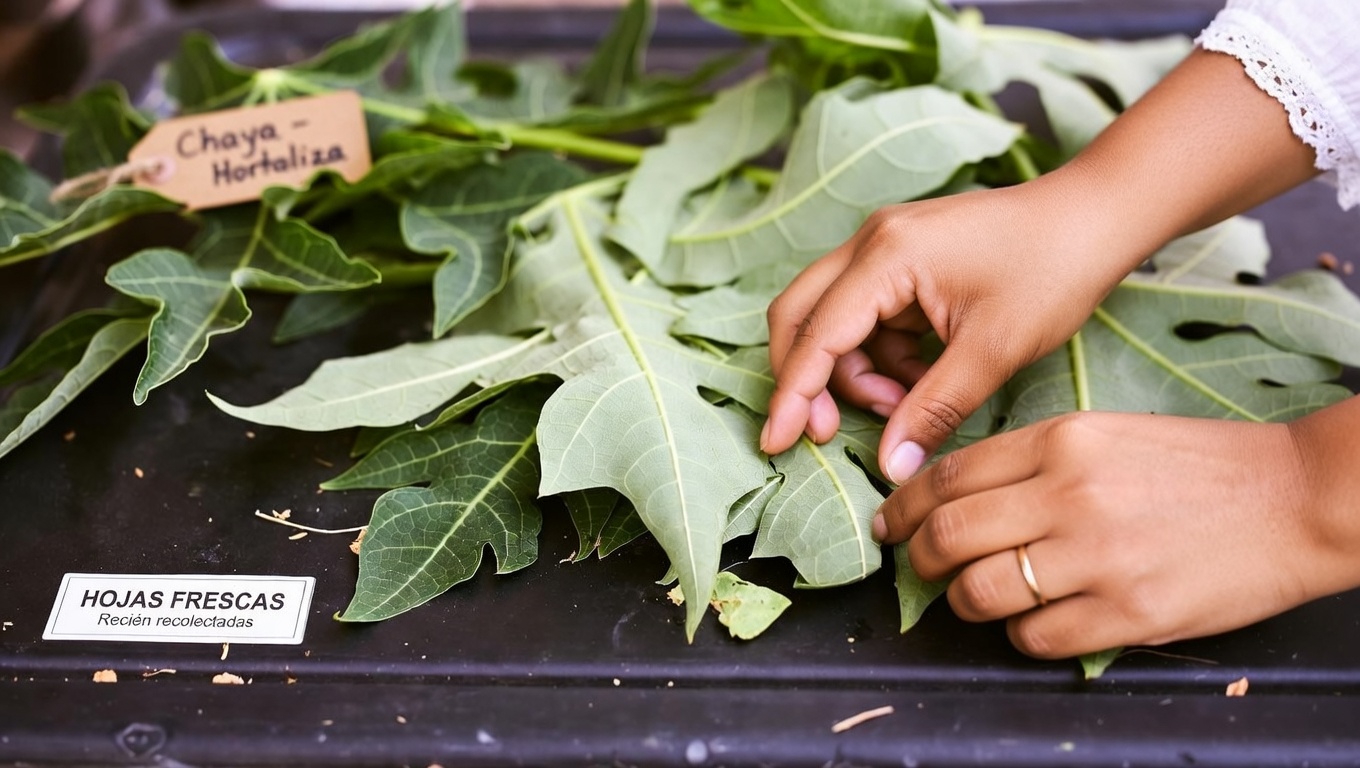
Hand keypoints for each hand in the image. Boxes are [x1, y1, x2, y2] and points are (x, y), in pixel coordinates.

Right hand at [762, 180, 1128, 481]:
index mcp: (885, 256)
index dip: (792, 395)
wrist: (1096, 217)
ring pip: (833, 324)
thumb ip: (933, 410)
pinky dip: (883, 359)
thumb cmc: (1053, 269)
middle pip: (800, 319)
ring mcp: (883, 249)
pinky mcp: (902, 262)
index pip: (815, 335)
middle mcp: (870, 244)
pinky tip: (923, 381)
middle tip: (829, 432)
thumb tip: (890, 466)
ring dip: (856, 374)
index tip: (774, 443)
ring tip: (909, 405)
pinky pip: (868, 321)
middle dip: (808, 381)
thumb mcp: (993, 351)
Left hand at [875, 411, 1331, 657]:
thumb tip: (955, 496)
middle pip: (949, 533)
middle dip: (915, 555)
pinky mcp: (1128, 612)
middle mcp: (1070, 494)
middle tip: (913, 564)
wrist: (1292, 499)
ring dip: (962, 600)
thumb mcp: (1105, 434)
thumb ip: (1031, 461)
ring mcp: (1098, 556)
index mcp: (1062, 441)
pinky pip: (1036, 636)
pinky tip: (1033, 620)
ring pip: (981, 591)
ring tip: (972, 596)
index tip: (889, 521)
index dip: (905, 504)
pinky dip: (1019, 634)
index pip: (950, 475)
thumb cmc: (1196, 465)